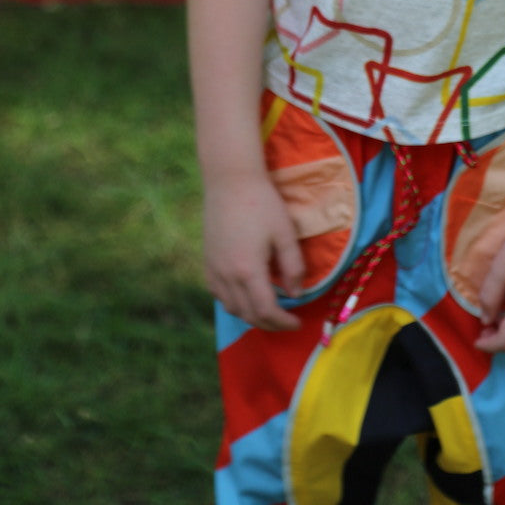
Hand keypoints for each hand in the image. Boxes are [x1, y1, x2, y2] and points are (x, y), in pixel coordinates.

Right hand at [202, 171, 304, 330]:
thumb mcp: (285, 232)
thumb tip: (296, 294)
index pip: (266, 311)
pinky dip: (234, 302)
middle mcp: (227, 276)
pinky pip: (219, 294)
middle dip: (269, 323)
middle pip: (247, 314)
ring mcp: (213, 270)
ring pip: (231, 307)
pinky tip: (246, 294)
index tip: (298, 323)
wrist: (230, 181)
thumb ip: (293, 266)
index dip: (283, 322)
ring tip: (269, 309)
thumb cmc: (262, 203)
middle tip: (286, 320)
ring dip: (251, 315)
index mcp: (248, 270)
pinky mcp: (207, 262)